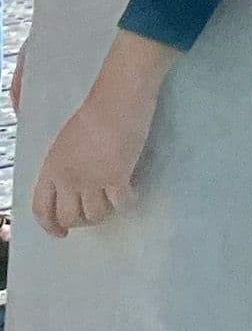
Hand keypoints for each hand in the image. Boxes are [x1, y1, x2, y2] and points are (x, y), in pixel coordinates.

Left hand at [35, 33, 169, 236]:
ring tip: (115, 201)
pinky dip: (128, 202)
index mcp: (51, 169)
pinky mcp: (117, 177)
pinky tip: (132, 193)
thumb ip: (66, 165)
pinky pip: (122, 204)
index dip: (50, 226)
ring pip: (96, 215)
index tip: (61, 233)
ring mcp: (92, 180)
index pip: (41, 209)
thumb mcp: (66, 142)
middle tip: (96, 213)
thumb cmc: (95, 112)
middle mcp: (68, 179)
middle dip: (83, 221)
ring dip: (107, 212)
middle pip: (69, 217)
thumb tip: (74, 185)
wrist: (118, 98)